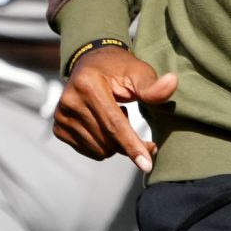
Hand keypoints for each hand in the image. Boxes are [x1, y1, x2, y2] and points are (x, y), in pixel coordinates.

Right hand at [53, 47, 177, 172]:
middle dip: (131, 145)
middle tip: (145, 139)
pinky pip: (90, 151)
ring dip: (116, 142)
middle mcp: (69, 102)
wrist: (91, 65)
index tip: (147, 165)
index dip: (132, 145)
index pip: (114, 124)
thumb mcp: (138, 71)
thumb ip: (153, 85)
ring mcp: (61, 117)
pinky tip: (104, 124)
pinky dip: (104, 144)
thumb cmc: (118, 69)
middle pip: (108, 141)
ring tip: (117, 117)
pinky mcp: (59, 129)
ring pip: (100, 150)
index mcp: (88, 85)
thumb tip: (172, 83)